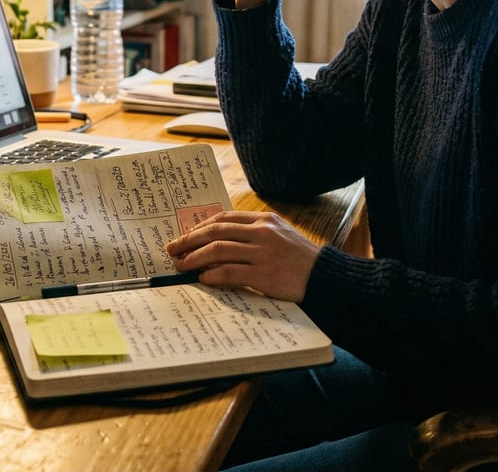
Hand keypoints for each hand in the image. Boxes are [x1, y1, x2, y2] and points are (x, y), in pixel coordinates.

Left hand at [165, 211, 319, 301]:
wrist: (325, 277)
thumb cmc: (300, 259)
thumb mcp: (280, 235)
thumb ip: (254, 233)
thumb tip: (219, 240)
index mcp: (264, 220)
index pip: (224, 218)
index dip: (200, 227)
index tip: (185, 236)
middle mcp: (262, 233)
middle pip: (215, 231)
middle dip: (189, 241)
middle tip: (172, 249)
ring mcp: (262, 253)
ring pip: (218, 250)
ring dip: (194, 258)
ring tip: (181, 266)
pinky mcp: (264, 275)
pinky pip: (229, 272)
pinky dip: (212, 275)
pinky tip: (203, 278)